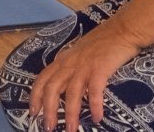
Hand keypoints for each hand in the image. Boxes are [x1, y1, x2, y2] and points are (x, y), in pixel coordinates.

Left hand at [28, 18, 142, 131]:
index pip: (42, 79)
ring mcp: (84, 66)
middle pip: (52, 88)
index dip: (35, 96)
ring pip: (71, 92)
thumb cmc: (101, 44)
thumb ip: (71, 69)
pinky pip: (94, 89)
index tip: (32, 113)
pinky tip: (96, 118)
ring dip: (70, 113)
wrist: (121, 30)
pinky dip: (94, 104)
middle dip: (48, 110)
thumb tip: (65, 88)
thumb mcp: (79, 56)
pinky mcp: (100, 68)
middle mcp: (69, 64)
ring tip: (70, 130)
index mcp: (63, 61)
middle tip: (48, 128)